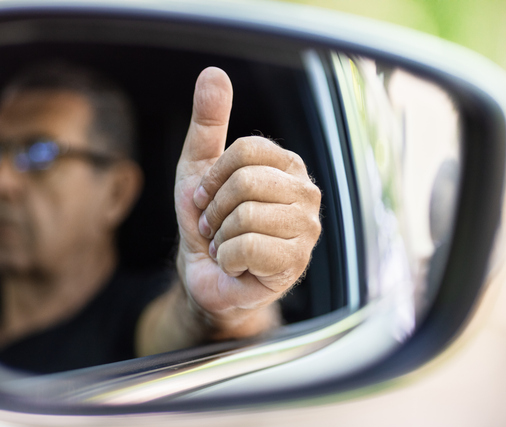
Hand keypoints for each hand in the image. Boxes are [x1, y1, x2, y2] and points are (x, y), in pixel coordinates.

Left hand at [173, 67, 321, 338]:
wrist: (205, 275)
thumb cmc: (208, 220)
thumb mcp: (199, 167)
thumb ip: (208, 122)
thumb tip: (213, 72)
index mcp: (287, 166)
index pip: (246, 151)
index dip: (213, 177)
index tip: (205, 197)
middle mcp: (305, 193)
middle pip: (245, 182)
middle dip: (214, 209)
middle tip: (215, 225)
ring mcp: (306, 229)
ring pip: (247, 216)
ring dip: (220, 235)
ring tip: (226, 244)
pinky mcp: (297, 262)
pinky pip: (248, 247)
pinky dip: (228, 258)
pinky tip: (236, 264)